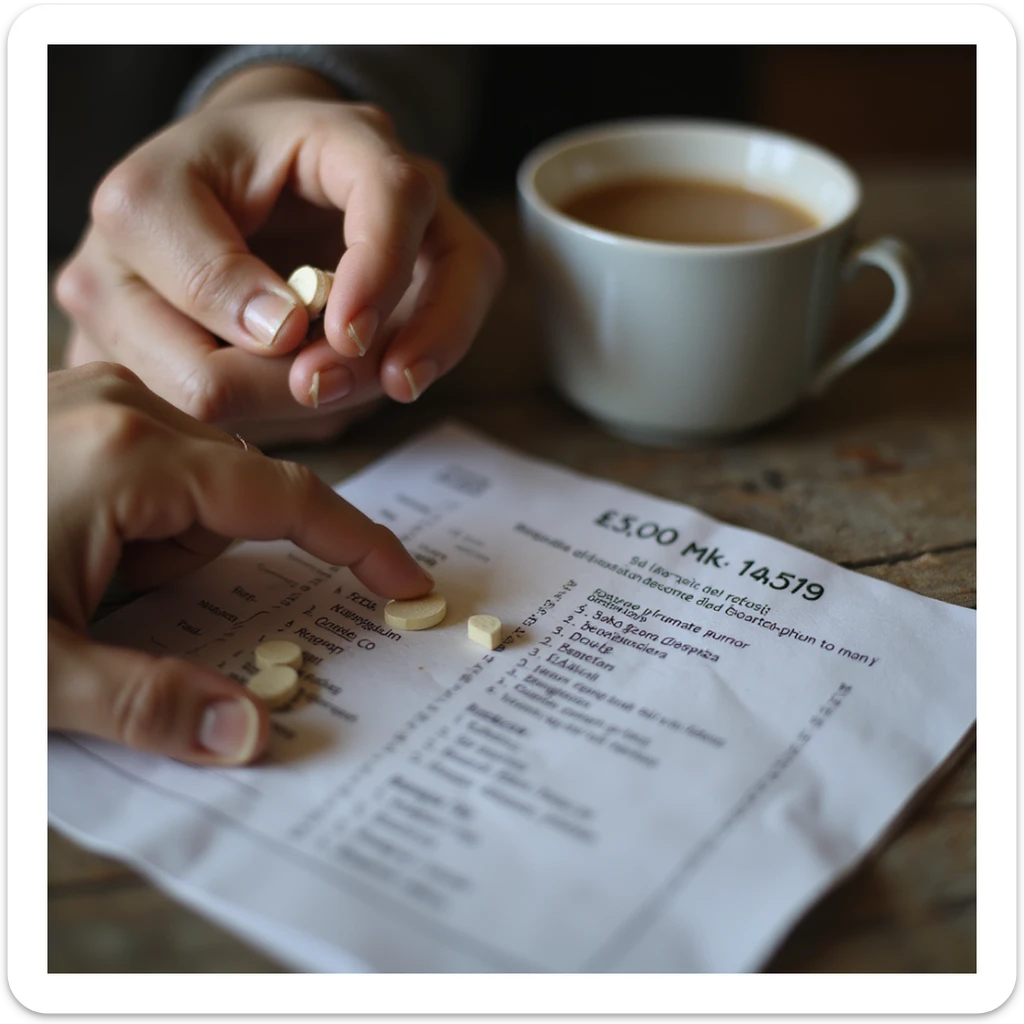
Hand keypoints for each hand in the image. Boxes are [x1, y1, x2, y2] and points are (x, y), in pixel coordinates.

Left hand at [48, 363, 433, 763]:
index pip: (288, 499)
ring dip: (178, 541)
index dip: (358, 544)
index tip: (407, 581)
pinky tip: (84, 552)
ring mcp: (88, 399)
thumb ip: (149, 702)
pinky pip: (153, 464)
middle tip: (138, 608)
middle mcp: (119, 405)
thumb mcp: (38, 674)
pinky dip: (149, 518)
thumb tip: (251, 736)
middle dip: (222, 560)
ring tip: (90, 581)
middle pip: (239, 485)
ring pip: (195, 476)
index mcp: (130, 456)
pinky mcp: (69, 411)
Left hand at [57, 65, 503, 446]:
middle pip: (454, 266)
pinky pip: (425, 355)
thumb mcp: (147, 209)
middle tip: (314, 387)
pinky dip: (371, 391)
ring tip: (306, 394)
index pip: (396, 192)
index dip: (380, 267)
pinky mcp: (411, 311)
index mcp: (338, 140)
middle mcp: (399, 193)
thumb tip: (286, 334)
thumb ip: (199, 267)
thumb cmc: (175, 199)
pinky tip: (325, 397)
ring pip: (447, 317)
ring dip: (375, 378)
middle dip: (380, 346)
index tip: (344, 336)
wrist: (202, 212)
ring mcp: (418, 253)